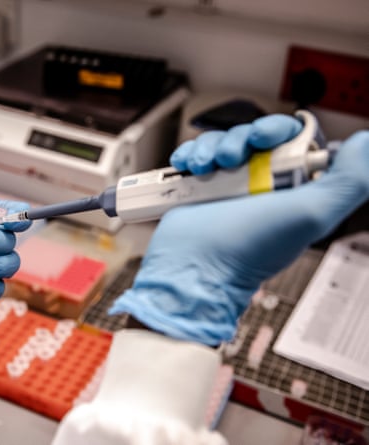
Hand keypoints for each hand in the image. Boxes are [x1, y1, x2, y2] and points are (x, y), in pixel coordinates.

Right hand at [110, 115, 368, 345]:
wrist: (195, 268)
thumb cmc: (249, 249)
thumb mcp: (311, 215)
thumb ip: (348, 181)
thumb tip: (363, 144)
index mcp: (287, 187)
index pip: (289, 140)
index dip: (278, 131)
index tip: (265, 139)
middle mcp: (257, 185)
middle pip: (251, 136)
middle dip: (240, 138)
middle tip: (232, 158)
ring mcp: (225, 186)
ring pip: (221, 142)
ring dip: (211, 147)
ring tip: (204, 168)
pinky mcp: (197, 188)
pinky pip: (194, 156)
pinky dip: (189, 155)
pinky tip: (187, 166)